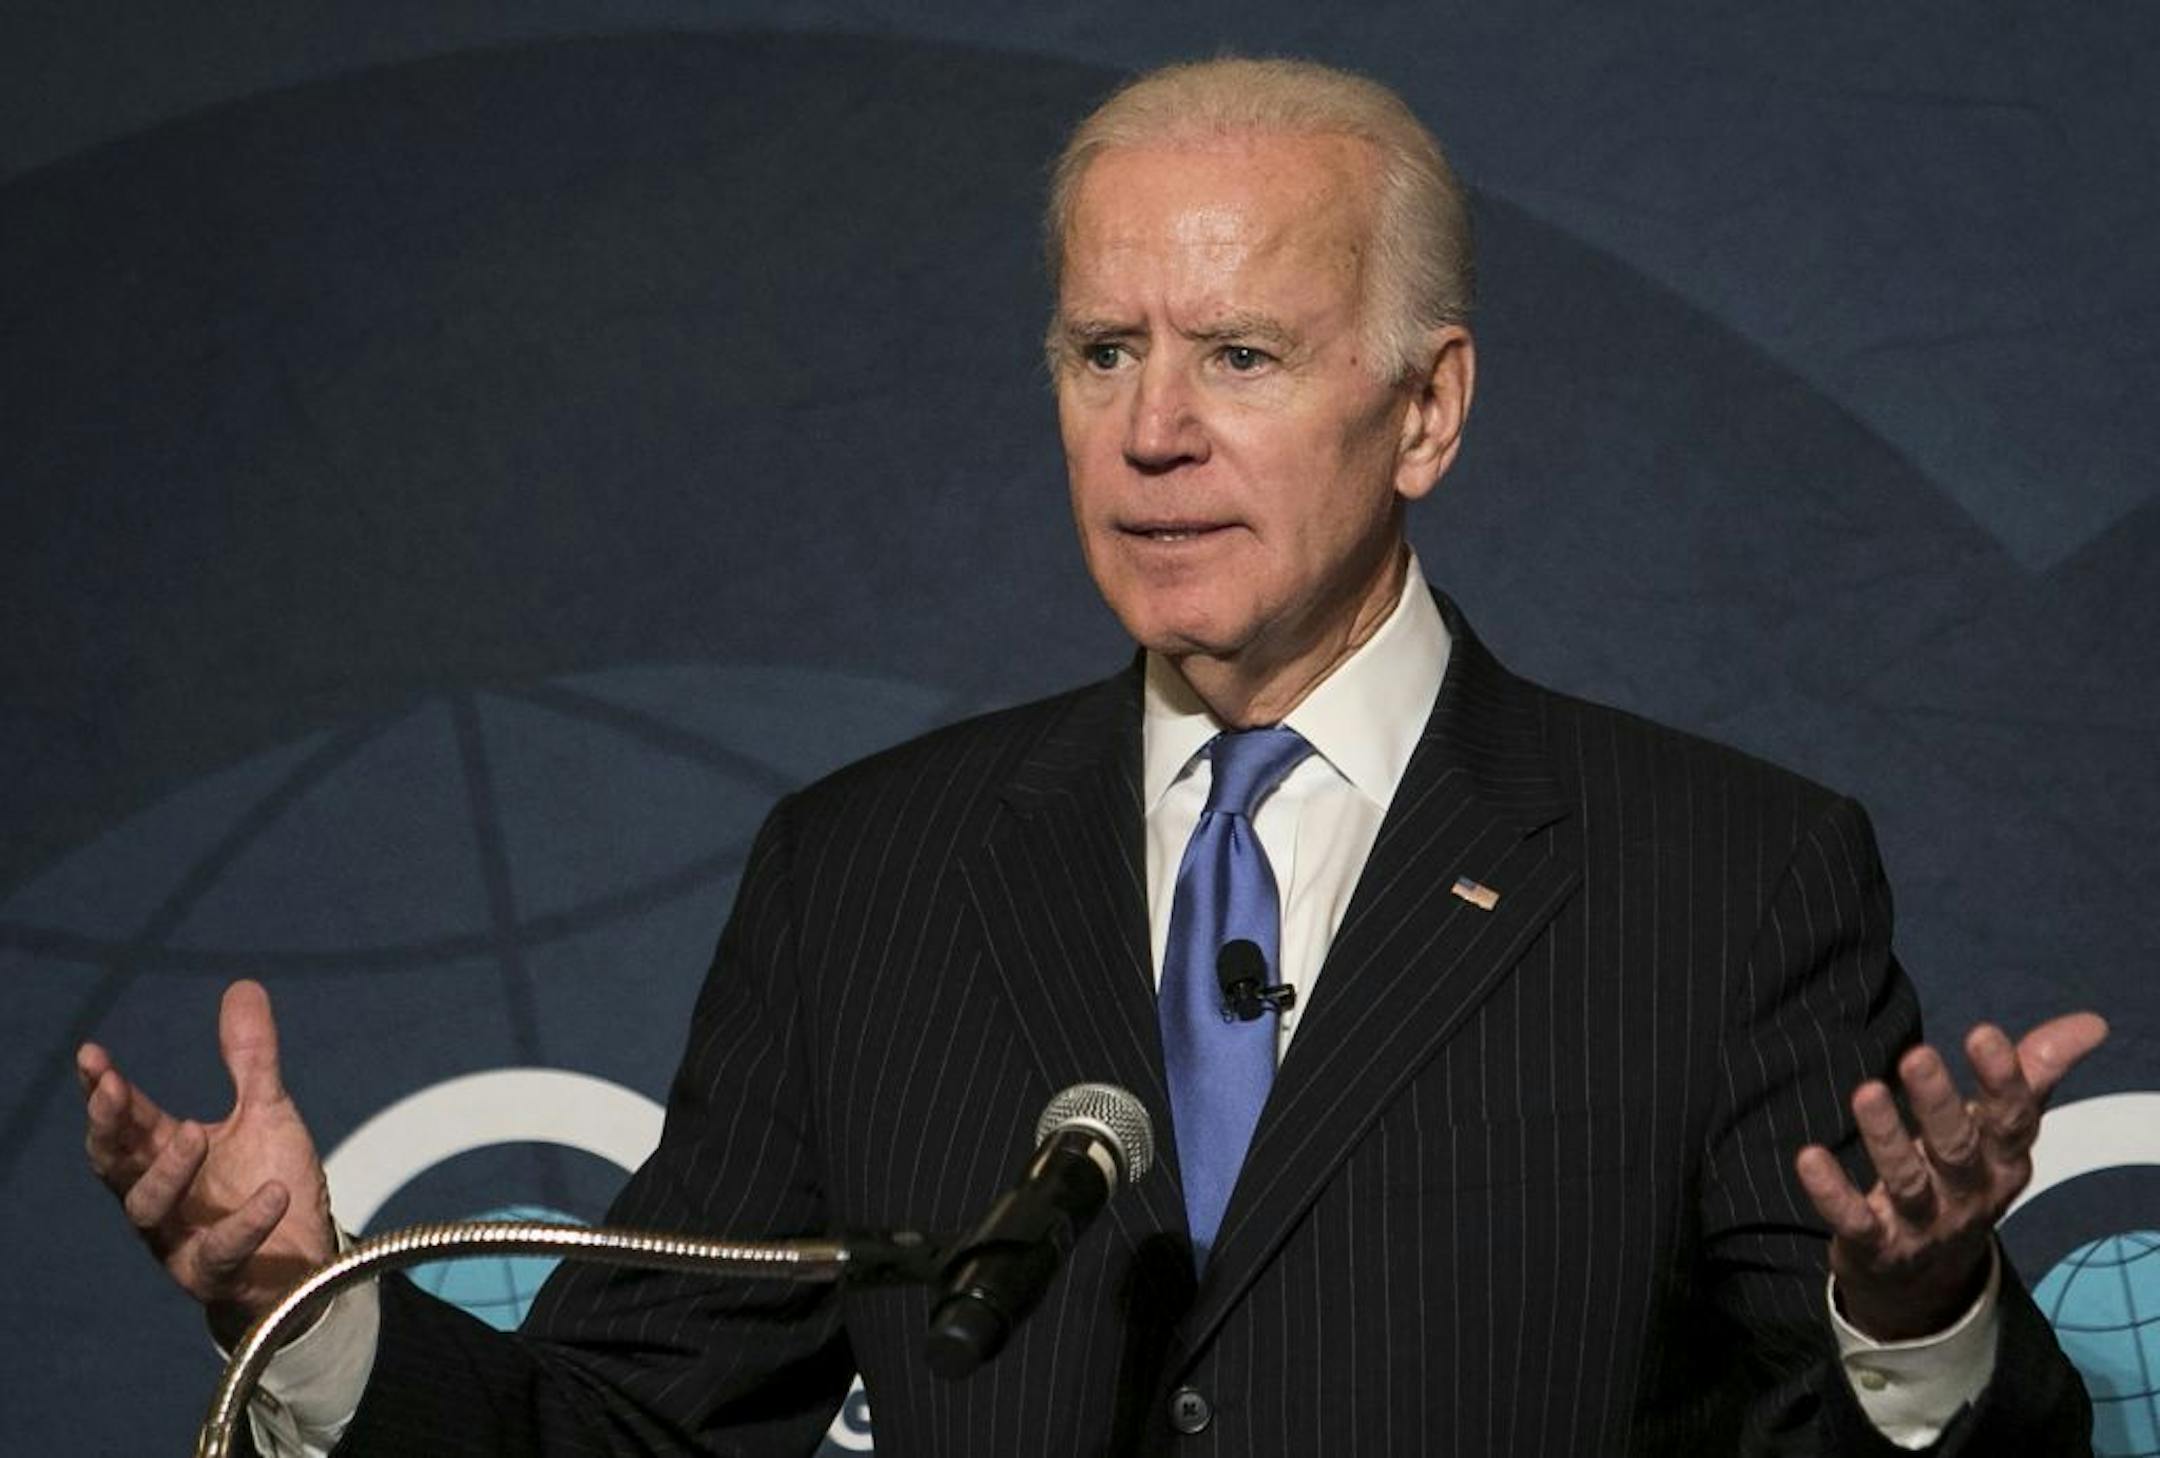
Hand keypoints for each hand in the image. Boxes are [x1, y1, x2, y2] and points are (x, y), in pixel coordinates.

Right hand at [79, 979, 335, 1345]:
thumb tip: (242, 985)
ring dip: (165, 1171)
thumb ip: (251, 1059)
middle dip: (108, 1126)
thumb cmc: (271, 1181)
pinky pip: (219, 1252)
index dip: (103, 1089)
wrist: (304, 1260)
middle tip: (113, 1088)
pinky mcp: (217, 1274)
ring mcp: (181, 1238)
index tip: (92, 1054)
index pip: (123, 1119)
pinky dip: (244, 1222)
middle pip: (114, 1164)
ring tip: (195, 1131)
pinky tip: (274, 1193)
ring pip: (147, 1209)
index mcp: (165, 1154)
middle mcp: (162, 1196)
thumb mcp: (267, 1112)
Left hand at [1794, 1011, 2107, 1341]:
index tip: (1983, 1033)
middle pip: (1956, 1149)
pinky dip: (1832, 1194)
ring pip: (1906, 1181)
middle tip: (1915, 1055)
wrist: (1926, 1281)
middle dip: (1938, 1104)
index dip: (2002, 1081)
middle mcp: (1967, 1194)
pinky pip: (1854, 1221)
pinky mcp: (1875, 1245)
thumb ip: (2032, 1076)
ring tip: (1866, 1092)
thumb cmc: (1962, 1179)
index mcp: (2002, 1162)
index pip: (2010, 1121)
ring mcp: (1922, 1224)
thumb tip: (2090, 1024)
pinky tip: (1808, 1158)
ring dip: (1886, 1138)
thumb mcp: (2000, 1134)